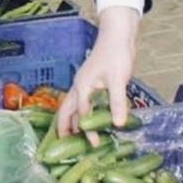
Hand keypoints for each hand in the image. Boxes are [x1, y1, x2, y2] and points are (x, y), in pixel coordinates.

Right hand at [56, 4, 139, 134]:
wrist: (118, 35)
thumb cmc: (116, 54)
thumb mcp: (118, 79)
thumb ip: (117, 101)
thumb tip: (118, 125)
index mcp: (82, 87)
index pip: (82, 114)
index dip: (87, 131)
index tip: (94, 145)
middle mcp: (79, 87)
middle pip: (66, 111)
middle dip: (64, 128)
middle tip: (64, 147)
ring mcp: (84, 85)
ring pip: (72, 107)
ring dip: (72, 122)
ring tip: (74, 139)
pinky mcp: (92, 83)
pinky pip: (82, 103)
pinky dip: (82, 114)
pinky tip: (90, 121)